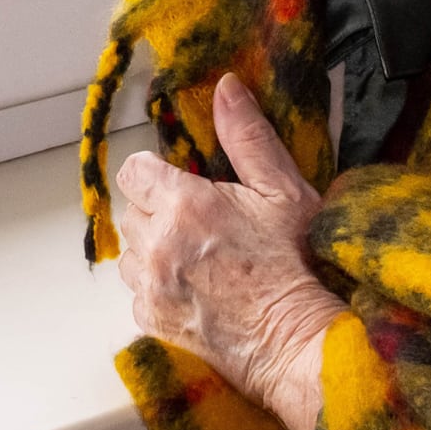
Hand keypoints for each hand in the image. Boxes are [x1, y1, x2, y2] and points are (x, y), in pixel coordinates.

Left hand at [113, 74, 345, 429]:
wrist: (299, 343)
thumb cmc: (297, 266)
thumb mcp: (282, 191)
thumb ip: (247, 136)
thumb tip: (226, 86)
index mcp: (182, 204)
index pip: (133, 170)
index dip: (157, 173)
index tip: (183, 184)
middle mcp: (156, 244)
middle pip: (132, 210)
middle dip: (159, 210)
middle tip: (203, 224)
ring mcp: (150, 286)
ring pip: (131, 253)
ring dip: (154, 250)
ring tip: (199, 258)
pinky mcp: (152, 320)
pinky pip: (138, 292)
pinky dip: (158, 288)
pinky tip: (196, 289)